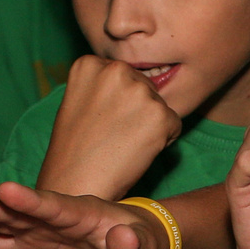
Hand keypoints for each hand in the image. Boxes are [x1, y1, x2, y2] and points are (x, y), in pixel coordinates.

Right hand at [0, 182, 166, 248]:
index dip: (31, 199)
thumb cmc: (138, 240)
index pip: (53, 205)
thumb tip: (123, 241)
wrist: (130, 242)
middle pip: (14, 209)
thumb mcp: (143, 245)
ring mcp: (36, 229)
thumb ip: (134, 244)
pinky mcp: (28, 244)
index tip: (6, 190)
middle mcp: (50, 216)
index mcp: (80, 211)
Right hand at [35, 55, 181, 197]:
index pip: (123, 76)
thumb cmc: (75, 151)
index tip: (98, 121)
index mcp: (91, 63)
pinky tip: (136, 152)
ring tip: (122, 144)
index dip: (116, 103)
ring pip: (159, 105)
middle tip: (112, 135)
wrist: (75, 185)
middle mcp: (116, 69)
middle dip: (137, 110)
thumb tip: (140, 81)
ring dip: (149, 126)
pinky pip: (174, 125)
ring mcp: (139, 91)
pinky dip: (163, 141)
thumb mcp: (78, 102)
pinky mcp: (160, 114)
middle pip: (144, 86)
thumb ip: (103, 84)